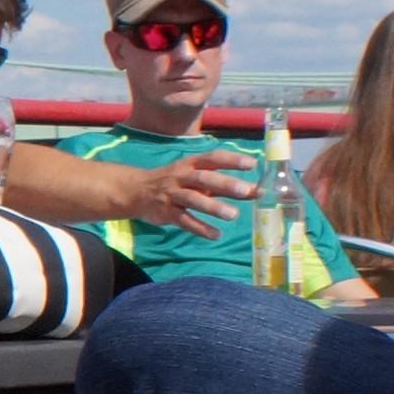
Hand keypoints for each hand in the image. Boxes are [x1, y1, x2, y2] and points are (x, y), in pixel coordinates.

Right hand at [122, 148, 255, 236]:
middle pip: (204, 178)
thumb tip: (256, 190)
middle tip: (246, 191)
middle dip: (225, 183)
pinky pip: (183, 220)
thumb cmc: (175, 183)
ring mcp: (172, 194)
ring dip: (213, 207)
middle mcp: (181, 176)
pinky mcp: (165, 212)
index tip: (253, 164)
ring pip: (193, 199)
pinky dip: (199, 228)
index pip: (213, 158)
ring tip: (233, 215)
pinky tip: (215, 235)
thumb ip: (224, 184)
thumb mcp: (197, 178)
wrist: (136, 191)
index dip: (232, 160)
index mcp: (191, 164)